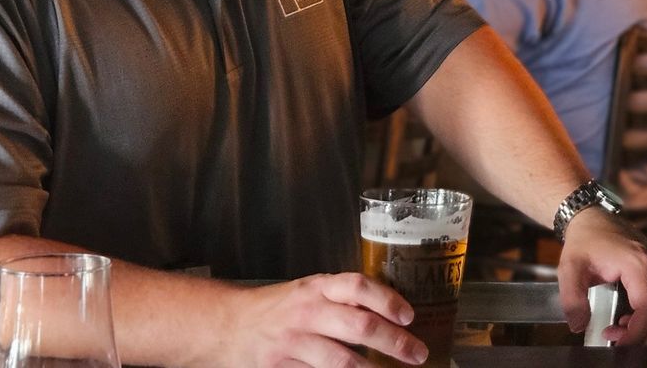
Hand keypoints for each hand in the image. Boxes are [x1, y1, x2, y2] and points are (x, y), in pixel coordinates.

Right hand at [209, 273, 425, 366]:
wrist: (228, 325)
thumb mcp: (309, 291)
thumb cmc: (278, 308)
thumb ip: (343, 299)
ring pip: (341, 359)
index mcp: (318, 287)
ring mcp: (294, 341)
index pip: (358, 286)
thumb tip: (390, 313)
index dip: (388, 300)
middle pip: (359, 326)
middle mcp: (308, 311)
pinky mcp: (282, 366)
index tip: (409, 315)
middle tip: (417, 353)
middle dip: (395, 342)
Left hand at [555, 207, 646, 344]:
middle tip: (613, 338)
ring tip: (619, 327)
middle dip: (640, 337)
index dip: (634, 335)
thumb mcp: (569, 269)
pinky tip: (630, 318)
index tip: (615, 343)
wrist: (595, 220)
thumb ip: (571, 300)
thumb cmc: (585, 242)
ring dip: (646, 330)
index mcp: (639, 264)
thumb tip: (579, 325)